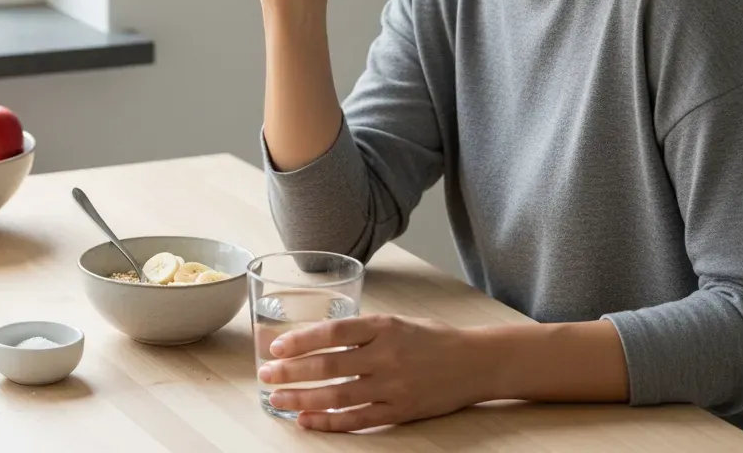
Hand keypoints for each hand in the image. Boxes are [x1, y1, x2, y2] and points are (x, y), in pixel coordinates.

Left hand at [257, 314, 483, 431]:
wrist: (475, 362)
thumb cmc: (433, 338)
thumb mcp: (398, 321)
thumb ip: (362, 330)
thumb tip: (318, 339)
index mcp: (384, 327)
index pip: (334, 331)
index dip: (301, 340)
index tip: (276, 347)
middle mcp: (387, 355)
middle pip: (329, 365)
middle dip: (292, 372)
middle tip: (267, 375)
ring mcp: (393, 386)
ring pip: (338, 396)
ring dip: (303, 399)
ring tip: (277, 400)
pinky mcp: (400, 412)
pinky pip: (358, 419)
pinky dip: (329, 422)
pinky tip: (307, 420)